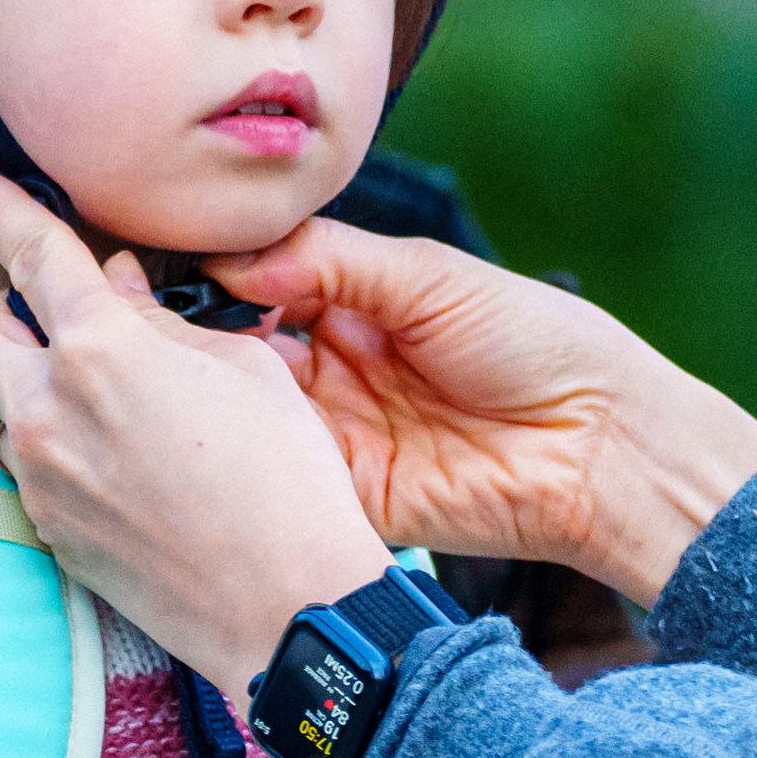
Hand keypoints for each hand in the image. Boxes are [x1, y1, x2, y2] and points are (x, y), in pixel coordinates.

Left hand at [0, 172, 396, 698]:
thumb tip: (116, 285)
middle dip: (7, 310)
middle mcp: (47, 411)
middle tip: (61, 319)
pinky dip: (60, 446)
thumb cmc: (287, 478)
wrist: (288, 605)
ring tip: (111, 402)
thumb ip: (163, 318)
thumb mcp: (244, 368)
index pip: (29, 253)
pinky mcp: (47, 531)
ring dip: (35, 384)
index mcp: (100, 350)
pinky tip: (126, 466)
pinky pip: (29, 465)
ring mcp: (38, 478)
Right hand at [209, 217, 756, 609]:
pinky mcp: (350, 497)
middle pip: (240, 352)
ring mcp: (338, 435)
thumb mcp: (431, 278)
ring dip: (215, 400)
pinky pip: (284, 479)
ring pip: (249, 415)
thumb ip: (331, 260)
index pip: (260, 283)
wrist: (604, 444)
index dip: (216, 278)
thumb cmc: (539, 344)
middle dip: (199, 340)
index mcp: (355, 304)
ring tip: (172, 376)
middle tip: (152, 325)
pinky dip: (250, 460)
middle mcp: (336, 369)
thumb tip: (233, 260)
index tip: (164, 267)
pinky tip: (215, 437)